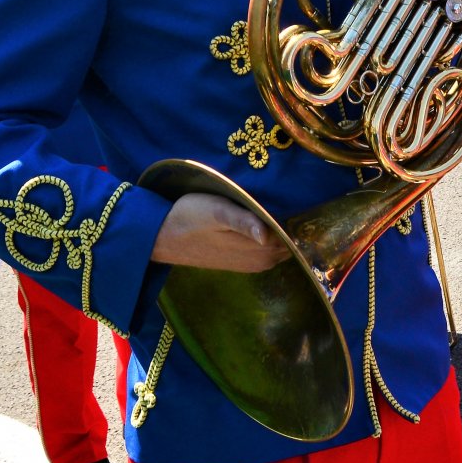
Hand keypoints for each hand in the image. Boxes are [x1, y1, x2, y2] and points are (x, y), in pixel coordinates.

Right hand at [150, 193, 291, 272]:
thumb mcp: (217, 212)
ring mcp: (252, 264)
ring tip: (278, 206)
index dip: (299, 217)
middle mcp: (261, 261)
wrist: (162, 237)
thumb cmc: (189, 217)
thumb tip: (268, 234)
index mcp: (259, 249)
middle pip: (291, 241)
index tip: (299, 198)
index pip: (296, 234)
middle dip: (294, 225)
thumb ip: (244, 221)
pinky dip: (271, 238)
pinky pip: (268, 251)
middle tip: (290, 198)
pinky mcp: (242, 263)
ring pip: (281, 247)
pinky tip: (264, 221)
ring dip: (282, 231)